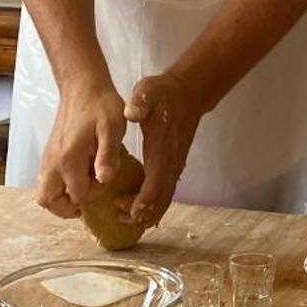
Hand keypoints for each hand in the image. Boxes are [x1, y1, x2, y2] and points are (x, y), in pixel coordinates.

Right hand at [36, 76, 126, 217]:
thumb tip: (103, 179)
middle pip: (47, 201)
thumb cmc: (100, 104)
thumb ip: (108, 154)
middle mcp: (52, 162)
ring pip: (44, 194)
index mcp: (69, 158)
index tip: (104, 178)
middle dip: (66, 208)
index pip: (77, 195)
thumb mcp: (113, 127)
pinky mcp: (48, 155)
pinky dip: (59, 188)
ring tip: (82, 188)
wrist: (82, 85)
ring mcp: (47, 158)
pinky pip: (46, 182)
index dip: (93, 194)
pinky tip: (77, 176)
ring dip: (61, 199)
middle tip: (86, 198)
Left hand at [124, 70, 202, 227]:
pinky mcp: (174, 168)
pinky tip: (136, 205)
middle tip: (117, 212)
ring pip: (163, 201)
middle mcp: (171, 166)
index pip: (154, 188)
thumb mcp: (148, 92)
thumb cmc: (165, 94)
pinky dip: (152, 205)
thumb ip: (140, 102)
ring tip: (124, 212)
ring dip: (146, 213)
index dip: (139, 203)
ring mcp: (174, 169)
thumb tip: (130, 112)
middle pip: (159, 202)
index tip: (120, 205)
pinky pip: (165, 194)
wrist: (188, 93)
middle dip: (139, 214)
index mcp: (162, 153)